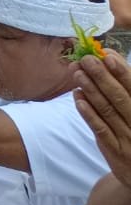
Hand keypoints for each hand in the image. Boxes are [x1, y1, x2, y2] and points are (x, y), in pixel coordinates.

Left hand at [75, 51, 130, 185]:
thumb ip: (126, 87)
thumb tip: (109, 57)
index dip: (122, 71)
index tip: (107, 55)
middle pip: (120, 97)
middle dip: (102, 77)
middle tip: (86, 59)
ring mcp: (128, 137)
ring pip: (108, 111)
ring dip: (91, 90)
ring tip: (78, 73)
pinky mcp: (114, 149)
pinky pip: (100, 129)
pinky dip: (88, 113)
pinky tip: (78, 98)